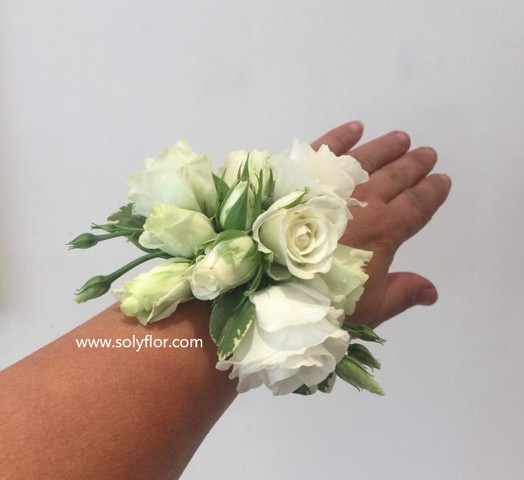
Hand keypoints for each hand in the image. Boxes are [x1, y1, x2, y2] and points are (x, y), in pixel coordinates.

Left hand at [312, 122, 451, 328]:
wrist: (268, 284)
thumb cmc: (323, 299)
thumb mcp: (368, 307)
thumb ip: (402, 293)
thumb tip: (433, 291)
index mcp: (383, 232)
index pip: (416, 206)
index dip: (431, 192)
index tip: (442, 180)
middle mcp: (362, 203)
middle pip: (395, 178)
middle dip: (413, 165)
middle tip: (426, 153)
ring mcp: (332, 188)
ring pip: (366, 161)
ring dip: (386, 148)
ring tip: (401, 138)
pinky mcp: (302, 178)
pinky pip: (325, 151)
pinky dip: (341, 137)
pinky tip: (355, 127)